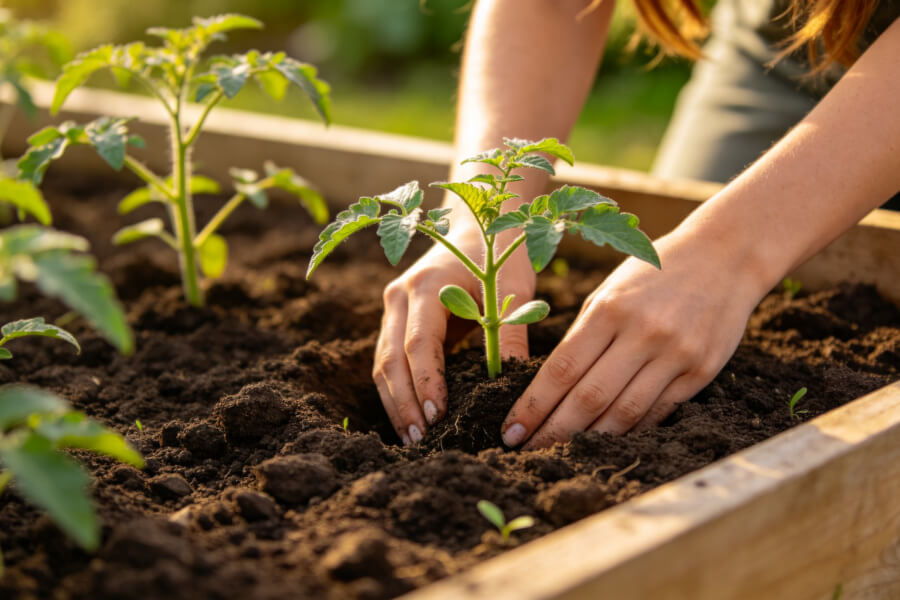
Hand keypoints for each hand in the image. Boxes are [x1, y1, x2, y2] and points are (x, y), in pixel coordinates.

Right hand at [375, 227, 535, 444]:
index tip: (439, 415)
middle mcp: (398, 297)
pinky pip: (387, 361)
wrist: (474, 226)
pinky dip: (396, 392)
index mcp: (425, 285)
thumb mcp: (512, 287)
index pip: (418, 343)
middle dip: (404, 403)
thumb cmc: (497, 255)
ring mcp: (391, 308)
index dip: (426, 382)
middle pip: (390, 360)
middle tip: (422, 440)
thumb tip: (512, 379)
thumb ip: (510, 329)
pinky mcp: (394, 320)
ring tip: (413, 440)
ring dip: (395, 404)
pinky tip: (410, 420)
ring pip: (382, 364)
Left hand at [500, 231, 769, 448]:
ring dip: (588, 439)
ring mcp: (675, 354)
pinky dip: (629, 429)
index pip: (562, 369)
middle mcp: (642, 334)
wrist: (725, 257)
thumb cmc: (653, 273)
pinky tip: (605, 439)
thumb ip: (583, 335)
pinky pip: (658, 411)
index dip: (534, 406)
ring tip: (562, 452)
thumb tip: (552, 387)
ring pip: (624, 413)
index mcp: (610, 310)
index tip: (511, 429)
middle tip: (527, 450)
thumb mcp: (609, 291)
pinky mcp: (701, 371)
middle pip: (589, 398)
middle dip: (553, 431)